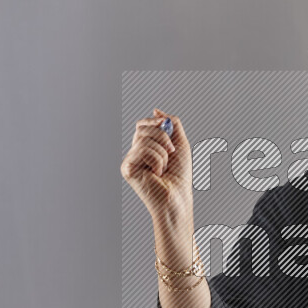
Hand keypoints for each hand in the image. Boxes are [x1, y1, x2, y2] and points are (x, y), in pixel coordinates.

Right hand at [121, 109, 193, 227]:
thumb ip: (172, 125)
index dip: (152, 121)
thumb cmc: (181, 175)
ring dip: (162, 153)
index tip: (164, 123)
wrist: (179, 196)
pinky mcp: (127, 168)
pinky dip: (157, 160)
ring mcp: (130, 161)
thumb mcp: (181, 144)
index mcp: (146, 147)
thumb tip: (156, 110)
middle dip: (162, 137)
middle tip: (171, 152)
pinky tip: (157, 174)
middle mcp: (135, 153)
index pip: (142, 125)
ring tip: (164, 168)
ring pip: (144, 140)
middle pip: (142, 129)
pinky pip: (142, 151)